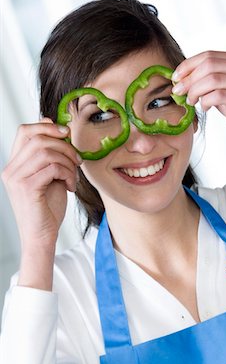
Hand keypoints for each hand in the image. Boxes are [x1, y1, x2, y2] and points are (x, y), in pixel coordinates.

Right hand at [1, 119, 81, 251]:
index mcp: (15, 164)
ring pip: (46, 152)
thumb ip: (52, 156)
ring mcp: (16, 178)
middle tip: (77, 159)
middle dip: (64, 146)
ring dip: (68, 161)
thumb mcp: (51, 176)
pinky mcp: (27, 188)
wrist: (42, 237)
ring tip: (74, 175)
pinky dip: (68, 173)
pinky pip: (52, 168)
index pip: (24, 131)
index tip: (66, 133)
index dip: (46, 126)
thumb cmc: (47, 209)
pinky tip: (70, 185)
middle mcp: (11, 169)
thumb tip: (60, 129)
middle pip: (38, 138)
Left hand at [172, 51, 225, 147]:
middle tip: (178, 91)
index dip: (189, 65)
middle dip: (188, 78)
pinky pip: (220, 95)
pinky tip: (204, 107)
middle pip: (209, 64)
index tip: (176, 77)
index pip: (210, 54)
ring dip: (195, 90)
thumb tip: (183, 81)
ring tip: (190, 101)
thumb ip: (211, 84)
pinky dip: (206, 101)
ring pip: (213, 79)